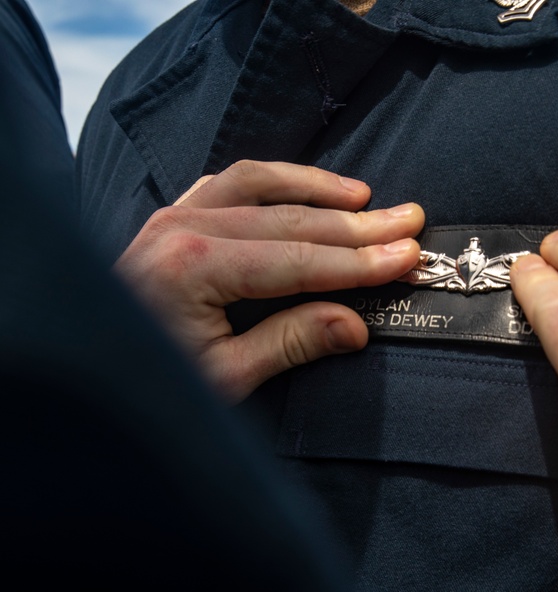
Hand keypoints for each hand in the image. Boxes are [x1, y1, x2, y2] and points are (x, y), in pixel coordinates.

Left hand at [115, 160, 422, 402]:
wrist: (86, 366)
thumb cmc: (149, 383)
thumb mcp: (223, 380)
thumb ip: (288, 344)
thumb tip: (355, 326)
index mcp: (196, 268)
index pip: (301, 259)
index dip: (361, 261)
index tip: (408, 256)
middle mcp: (184, 228)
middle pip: (291, 219)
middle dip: (357, 224)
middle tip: (409, 221)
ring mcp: (172, 216)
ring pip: (260, 185)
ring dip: (318, 189)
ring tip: (366, 197)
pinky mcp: (168, 218)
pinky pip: (228, 182)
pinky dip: (273, 181)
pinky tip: (302, 188)